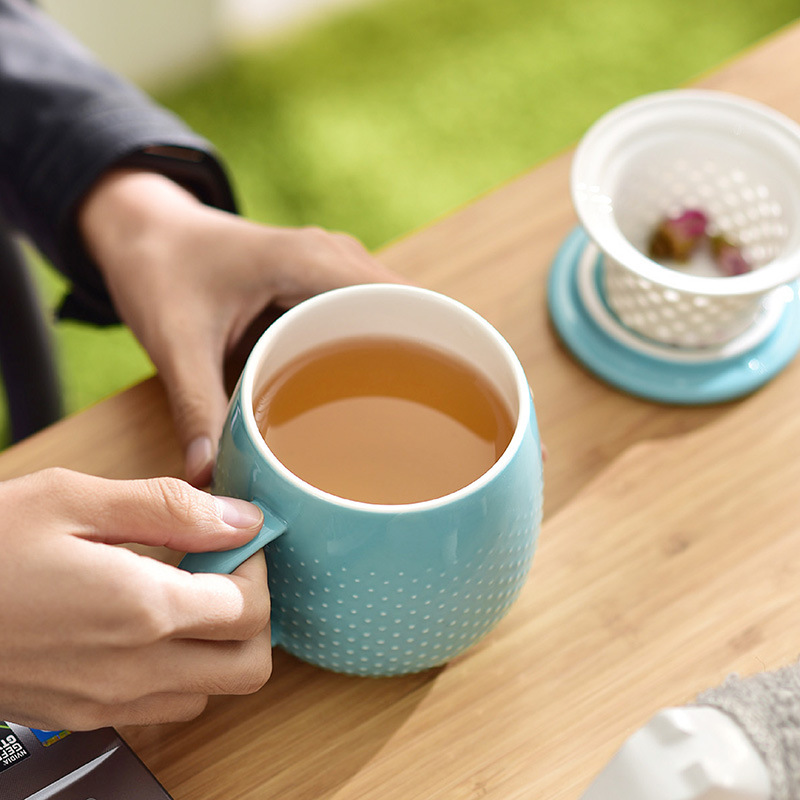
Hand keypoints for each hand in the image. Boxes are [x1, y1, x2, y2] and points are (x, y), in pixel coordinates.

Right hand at [0, 468, 271, 730]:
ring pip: (210, 691)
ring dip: (217, 642)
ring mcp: (108, 703)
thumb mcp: (74, 499)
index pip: (252, 608)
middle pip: (249, 666)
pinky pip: (162, 705)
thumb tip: (242, 518)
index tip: (234, 537)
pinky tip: (143, 621)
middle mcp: (135, 670)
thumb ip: (170, 510)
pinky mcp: (81, 715)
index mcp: (143, 609)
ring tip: (180, 590)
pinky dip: (178, 667)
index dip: (257, 566)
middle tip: (221, 568)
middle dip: (253, 613)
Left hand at [78, 169, 408, 485]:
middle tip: (438, 425)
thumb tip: (212, 476)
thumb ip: (195, 407)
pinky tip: (381, 392)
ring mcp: (331, 267)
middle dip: (428, 358)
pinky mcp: (323, 283)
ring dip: (408, 353)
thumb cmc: (158, 269)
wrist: (144, 230)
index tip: (454, 394)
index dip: (433, 342)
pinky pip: (369, 313)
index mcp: (308, 261)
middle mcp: (332, 257)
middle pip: (407, 307)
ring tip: (422, 415)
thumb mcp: (174, 341)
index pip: (397, 299)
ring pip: (393, 311)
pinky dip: (382, 346)